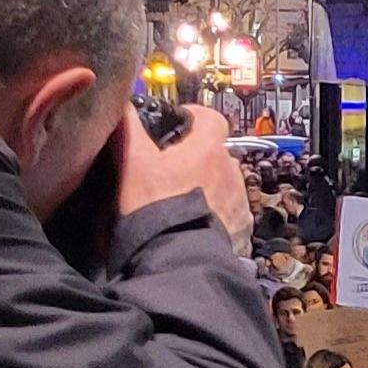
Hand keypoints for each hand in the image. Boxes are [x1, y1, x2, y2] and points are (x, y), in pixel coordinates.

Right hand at [120, 101, 248, 249]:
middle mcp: (231, 169)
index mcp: (209, 149)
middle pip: (216, 152)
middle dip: (197, 156)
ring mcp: (240, 200)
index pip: (211, 118)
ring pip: (224, 181)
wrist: (178, 259)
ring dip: (207, 184)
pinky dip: (215, 211)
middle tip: (171, 168)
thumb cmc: (156, 207)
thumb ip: (129, 131)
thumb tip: (124, 108)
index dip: (194, 116)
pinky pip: (230, 210)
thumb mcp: (133, 164)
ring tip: (181, 198)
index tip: (178, 122)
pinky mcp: (242, 227)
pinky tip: (195, 221)